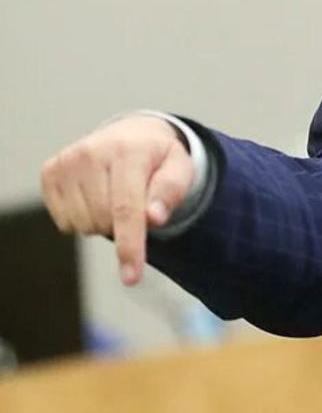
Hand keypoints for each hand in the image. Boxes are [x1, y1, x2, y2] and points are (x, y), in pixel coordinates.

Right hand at [40, 115, 194, 285]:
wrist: (132, 135)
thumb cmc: (159, 160)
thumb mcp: (180, 170)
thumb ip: (171, 192)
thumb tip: (154, 217)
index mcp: (129, 151)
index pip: (126, 209)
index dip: (129, 246)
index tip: (131, 277)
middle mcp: (92, 152)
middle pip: (103, 221)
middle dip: (123, 227)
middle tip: (136, 205)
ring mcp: (67, 161)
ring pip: (82, 224)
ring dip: (103, 224)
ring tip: (116, 198)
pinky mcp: (50, 171)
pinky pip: (64, 221)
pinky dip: (83, 219)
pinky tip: (95, 197)